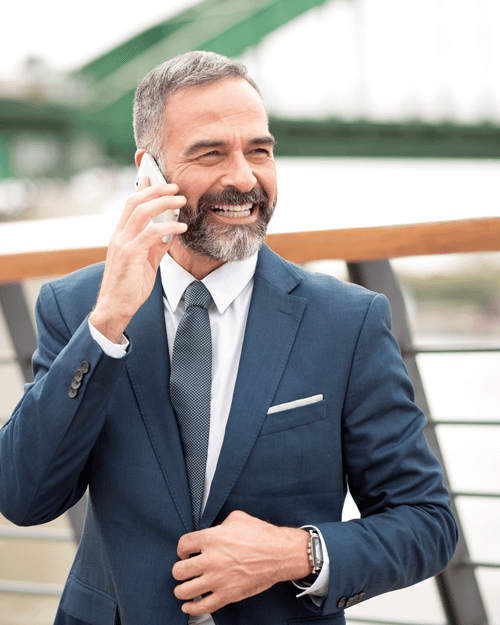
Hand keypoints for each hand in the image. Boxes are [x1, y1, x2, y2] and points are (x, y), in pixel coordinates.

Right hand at [89, 175, 186, 341]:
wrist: (115, 308)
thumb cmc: (130, 286)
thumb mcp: (146, 262)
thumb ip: (156, 246)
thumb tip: (170, 232)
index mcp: (120, 235)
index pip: (130, 204)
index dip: (144, 189)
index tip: (156, 178)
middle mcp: (118, 235)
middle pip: (135, 201)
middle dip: (156, 190)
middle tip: (176, 187)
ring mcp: (122, 244)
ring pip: (141, 212)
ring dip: (164, 203)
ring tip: (181, 200)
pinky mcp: (129, 255)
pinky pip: (150, 233)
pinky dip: (167, 226)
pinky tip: (181, 226)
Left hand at [172, 510, 310, 614]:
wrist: (279, 554)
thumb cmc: (261, 535)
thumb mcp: (237, 518)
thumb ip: (220, 525)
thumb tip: (214, 530)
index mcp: (211, 538)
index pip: (183, 545)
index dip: (181, 549)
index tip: (184, 553)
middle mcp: (211, 559)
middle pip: (179, 570)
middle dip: (180, 570)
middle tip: (184, 570)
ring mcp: (218, 579)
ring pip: (185, 590)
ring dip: (182, 589)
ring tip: (184, 587)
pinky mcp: (227, 595)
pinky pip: (202, 606)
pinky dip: (192, 608)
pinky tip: (189, 605)